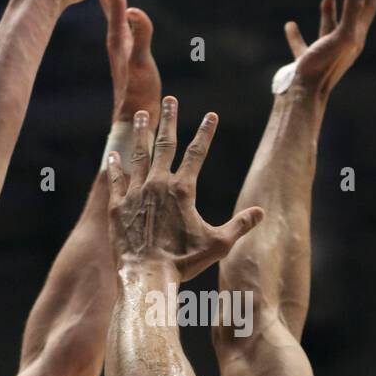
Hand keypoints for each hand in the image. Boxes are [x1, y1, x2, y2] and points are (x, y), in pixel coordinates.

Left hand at [98, 0, 162, 128]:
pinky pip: (120, 26)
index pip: (115, 1)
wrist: (133, 117)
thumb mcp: (142, 63)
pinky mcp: (124, 54)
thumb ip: (140, 36)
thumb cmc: (139, 93)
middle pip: (112, 2)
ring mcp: (119, 46)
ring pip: (113, 13)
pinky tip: (118, 12)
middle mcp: (116, 38)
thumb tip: (132, 10)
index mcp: (118, 37)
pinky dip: (117, 13)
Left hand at [107, 97, 263, 280]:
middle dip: (169, 119)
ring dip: (142, 133)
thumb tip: (261, 212)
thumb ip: (240, 225)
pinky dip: (116, 165)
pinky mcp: (117, 206)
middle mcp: (157, 184)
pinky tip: (115, 154)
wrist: (146, 276)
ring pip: (139, 155)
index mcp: (182, 189)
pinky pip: (116, 180)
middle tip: (170, 99)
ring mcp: (135, 193)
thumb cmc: (183, 262)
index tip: (211, 115)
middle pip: (165, 144)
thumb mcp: (219, 244)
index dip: (206, 132)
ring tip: (144, 115)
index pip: (197, 153)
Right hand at [284, 0, 375, 97]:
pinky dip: (297, 34)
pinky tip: (290, 25)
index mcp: (355, 39)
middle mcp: (343, 46)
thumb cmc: (323, 66)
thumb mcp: (341, 35)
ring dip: (329, 14)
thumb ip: (352, 9)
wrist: (302, 95)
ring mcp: (325, 55)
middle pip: (352, 18)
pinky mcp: (307, 62)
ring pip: (329, 30)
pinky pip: (303, 44)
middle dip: (355, 0)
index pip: (368, 9)